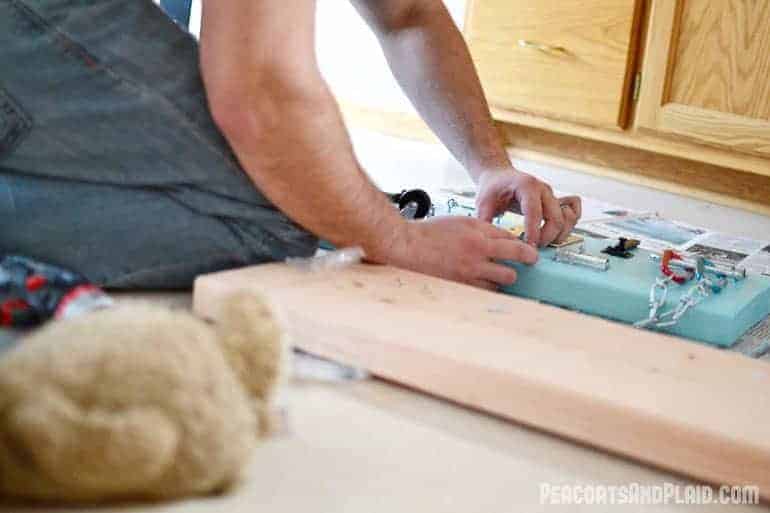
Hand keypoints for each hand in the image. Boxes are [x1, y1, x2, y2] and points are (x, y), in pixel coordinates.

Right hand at [384, 216, 537, 289]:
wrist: (408, 246)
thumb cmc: (433, 232)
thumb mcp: (463, 222)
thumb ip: (486, 229)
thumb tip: (507, 239)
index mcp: (478, 236)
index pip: (513, 243)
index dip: (525, 250)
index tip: (531, 255)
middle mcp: (476, 255)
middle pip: (513, 267)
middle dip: (518, 267)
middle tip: (520, 266)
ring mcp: (469, 273)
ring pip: (501, 282)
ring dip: (502, 279)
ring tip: (498, 274)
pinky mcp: (460, 286)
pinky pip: (484, 291)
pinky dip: (487, 287)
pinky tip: (483, 282)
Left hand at [476, 169, 581, 246]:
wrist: (500, 176)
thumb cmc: (492, 188)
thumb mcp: (483, 202)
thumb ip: (485, 220)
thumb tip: (487, 241)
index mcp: (526, 185)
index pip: (535, 212)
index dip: (533, 232)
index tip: (527, 247)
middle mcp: (544, 189)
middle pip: (556, 218)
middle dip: (546, 238)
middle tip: (532, 249)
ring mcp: (553, 195)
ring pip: (568, 218)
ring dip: (559, 235)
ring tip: (542, 243)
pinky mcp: (557, 201)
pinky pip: (574, 211)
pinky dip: (570, 224)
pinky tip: (554, 233)